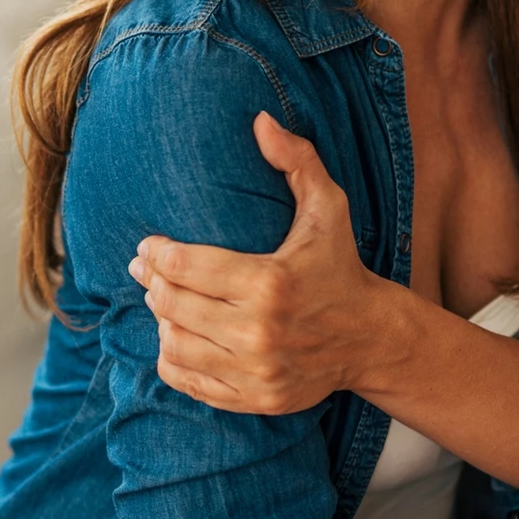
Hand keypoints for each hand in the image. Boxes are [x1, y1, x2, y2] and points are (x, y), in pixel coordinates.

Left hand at [128, 112, 396, 414]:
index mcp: (270, 282)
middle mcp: (259, 331)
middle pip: (172, 305)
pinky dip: (173, 358)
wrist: (370, 337)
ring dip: (161, 320)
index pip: (185, 267)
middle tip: (147, 270)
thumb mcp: (328, 208)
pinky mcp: (254, 398)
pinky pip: (188, 381)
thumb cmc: (340, 266)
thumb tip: (261, 120)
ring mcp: (255, 370)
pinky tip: (178, 336)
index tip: (149, 246)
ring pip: (174, 344)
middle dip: (153, 283)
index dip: (156, 254)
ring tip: (164, 301)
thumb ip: (296, 160)